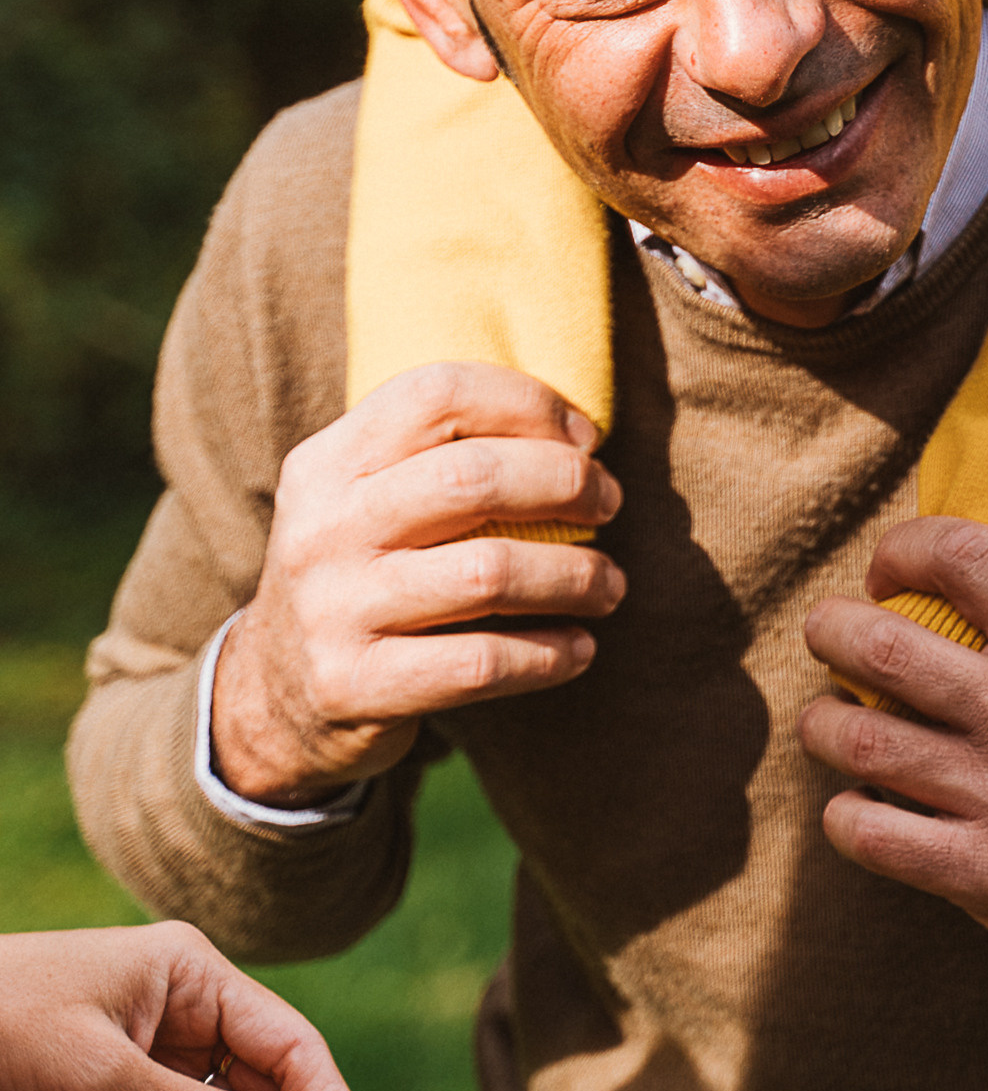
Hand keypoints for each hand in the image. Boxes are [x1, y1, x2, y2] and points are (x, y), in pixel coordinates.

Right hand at [212, 364, 625, 805]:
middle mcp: (323, 527)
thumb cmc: (361, 576)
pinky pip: (481, 662)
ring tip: (609, 586)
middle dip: (566, 484)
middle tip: (609, 504)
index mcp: (327, 462)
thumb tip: (579, 440)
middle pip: (473, 478)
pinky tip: (579, 649)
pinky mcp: (355, 685)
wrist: (274, 695)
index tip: (584, 439)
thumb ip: (442, 458)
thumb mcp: (365, 501)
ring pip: (489, 573)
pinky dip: (548, 654)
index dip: (528, 405)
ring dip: (575, 577)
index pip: (437, 394)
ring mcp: (333, 609)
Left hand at [799, 519, 987, 1000]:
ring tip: (829, 719)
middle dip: (829, 629)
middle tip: (828, 633)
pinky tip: (857, 803)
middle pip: (879, 647)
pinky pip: (867, 832)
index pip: (968, 559)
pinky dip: (845, 813)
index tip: (889, 567)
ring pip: (855, 738)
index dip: (908, 548)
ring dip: (822, 723)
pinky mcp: (985, 875)